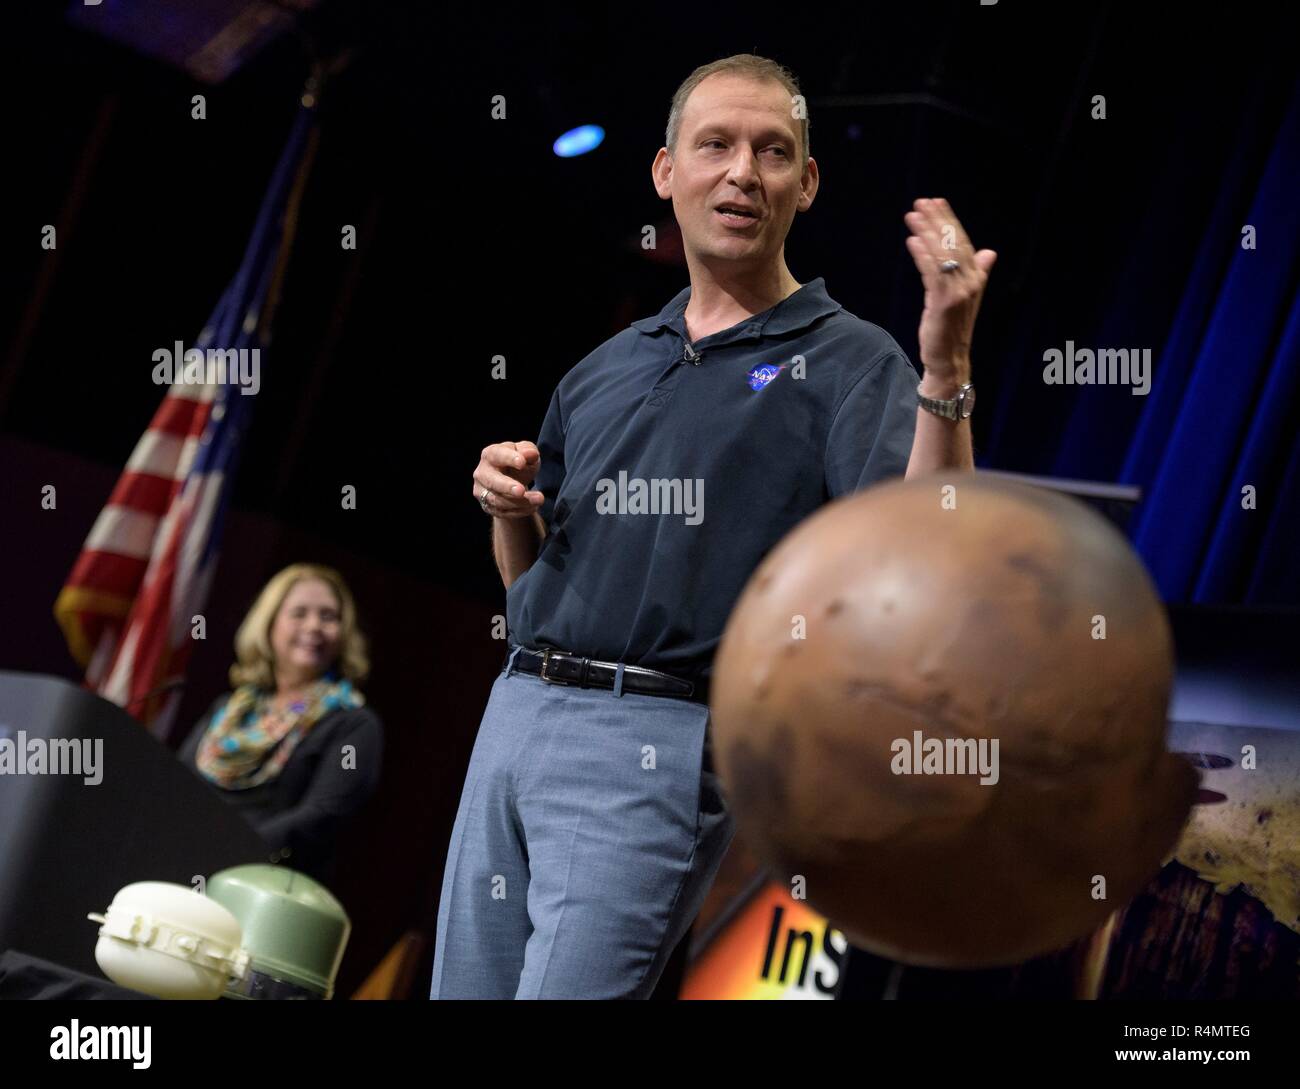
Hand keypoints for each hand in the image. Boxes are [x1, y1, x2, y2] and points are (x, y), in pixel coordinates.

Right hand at [474, 441, 544, 518]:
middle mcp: (482, 473)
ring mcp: (482, 492)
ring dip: (520, 502)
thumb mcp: (526, 453)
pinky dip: (520, 511)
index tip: (522, 462)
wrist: (512, 480)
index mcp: (490, 455)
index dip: (509, 458)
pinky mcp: (488, 507)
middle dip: (507, 486)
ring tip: (539, 498)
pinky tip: (534, 506)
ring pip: (498, 500)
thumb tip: (531, 454)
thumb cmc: (518, 462)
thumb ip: (529, 451)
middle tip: (521, 490)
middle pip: (492, 481)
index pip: (497, 455)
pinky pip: (503, 513)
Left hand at [903, 197, 996, 378]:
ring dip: (926, 232)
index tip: (936, 202)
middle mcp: (971, 281)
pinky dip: (922, 255)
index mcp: (977, 277)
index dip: (949, 220)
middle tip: (922, 202)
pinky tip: (912, 241)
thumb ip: (976, 272)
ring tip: (912, 216)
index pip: (962, 241)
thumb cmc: (951, 327)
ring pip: (942, 254)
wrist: (949, 358)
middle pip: (952, 243)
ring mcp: (959, 292)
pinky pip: (932, 272)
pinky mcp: (944, 302)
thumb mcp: (963, 296)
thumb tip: (989, 252)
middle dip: (937, 220)